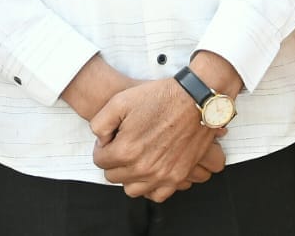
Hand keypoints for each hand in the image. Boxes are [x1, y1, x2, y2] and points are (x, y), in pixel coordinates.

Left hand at [91, 78, 223, 201]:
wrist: (195, 100)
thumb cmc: (160, 98)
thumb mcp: (119, 101)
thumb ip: (99, 124)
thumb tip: (101, 141)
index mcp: (126, 150)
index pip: (100, 161)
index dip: (103, 147)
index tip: (112, 138)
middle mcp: (143, 168)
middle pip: (113, 176)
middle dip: (114, 161)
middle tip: (123, 145)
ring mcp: (161, 175)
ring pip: (132, 189)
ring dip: (129, 176)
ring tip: (135, 159)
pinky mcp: (177, 177)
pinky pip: (157, 195)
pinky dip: (150, 187)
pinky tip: (150, 172)